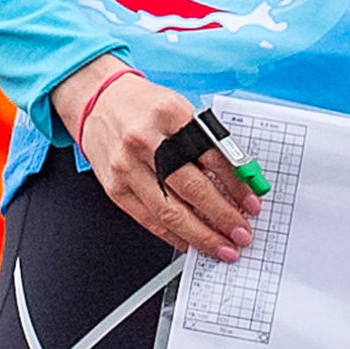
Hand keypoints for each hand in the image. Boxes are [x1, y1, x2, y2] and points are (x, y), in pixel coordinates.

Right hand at [52, 61, 264, 262]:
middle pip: (192, 188)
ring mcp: (127, 167)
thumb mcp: (180, 110)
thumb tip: (238, 180)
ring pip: (170, 212)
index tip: (252, 203)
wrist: (96, 101)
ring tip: (222, 247)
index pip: (212, 156)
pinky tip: (192, 243)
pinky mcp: (115, 188)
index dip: (237, 185)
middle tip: (242, 234)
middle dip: (222, 217)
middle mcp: (146, 141)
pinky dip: (173, 236)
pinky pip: (149, 220)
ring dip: (201, 235)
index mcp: (171, 114)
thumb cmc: (144, 106)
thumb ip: (207, 142)